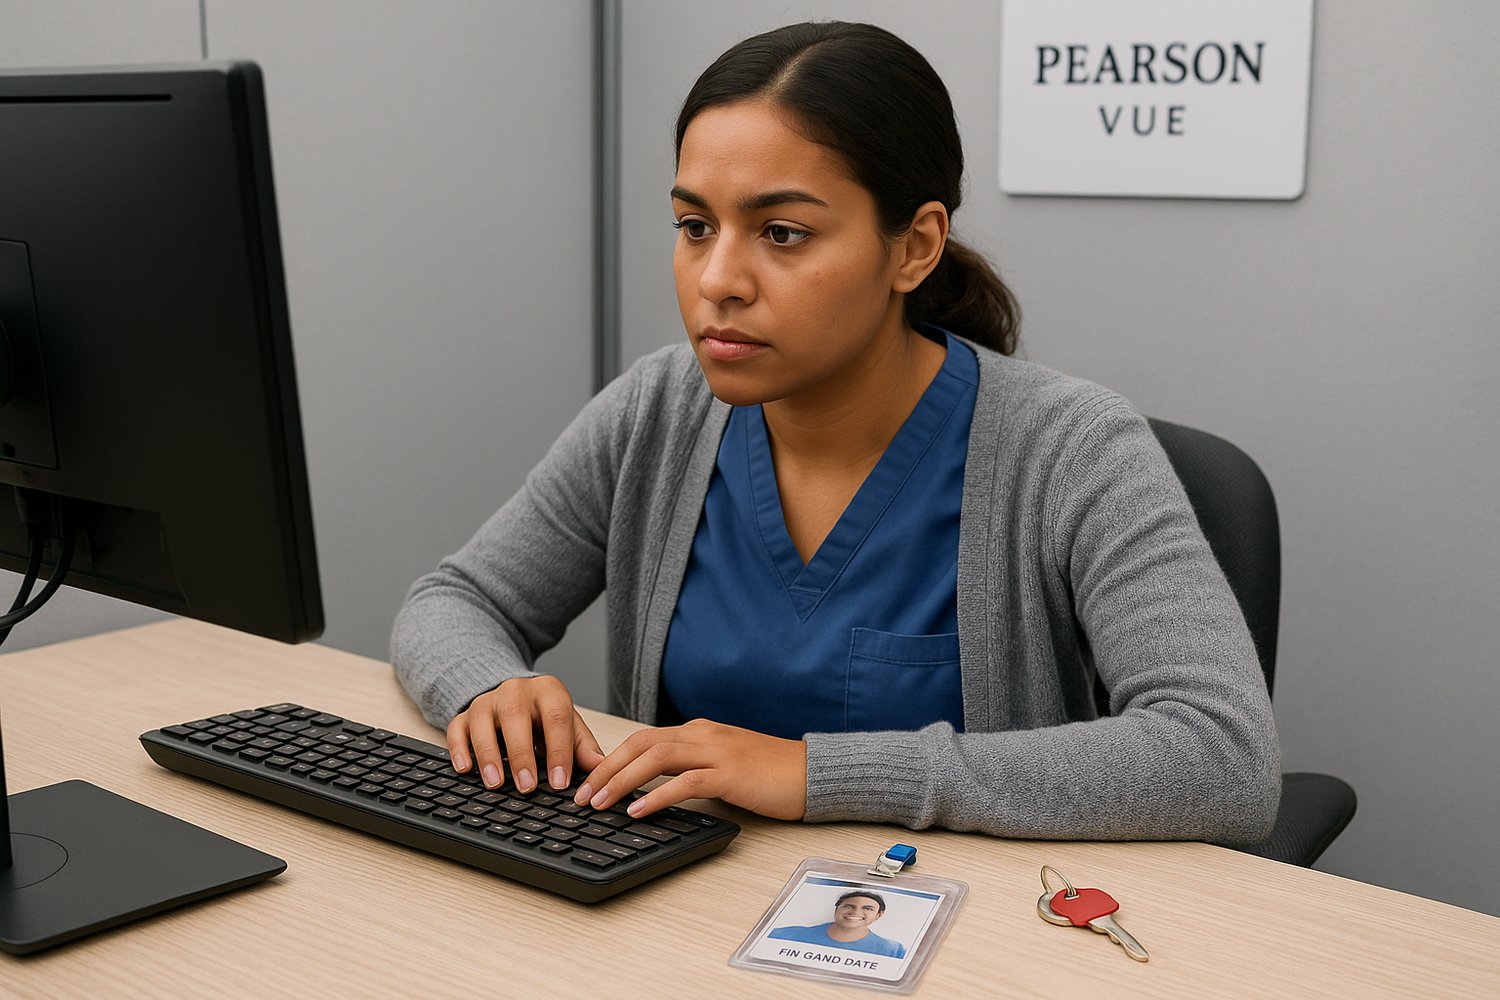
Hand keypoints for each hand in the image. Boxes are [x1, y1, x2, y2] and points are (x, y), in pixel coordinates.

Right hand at [446, 675, 604, 792]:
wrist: (516, 695)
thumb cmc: (546, 716)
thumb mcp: (569, 726)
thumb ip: (582, 746)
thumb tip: (599, 767)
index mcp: (548, 691)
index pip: (556, 718)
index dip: (559, 751)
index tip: (559, 782)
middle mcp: (516, 690)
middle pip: (516, 717)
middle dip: (522, 755)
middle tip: (527, 787)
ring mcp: (488, 700)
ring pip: (483, 722)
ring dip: (489, 755)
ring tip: (496, 783)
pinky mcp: (465, 714)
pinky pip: (457, 728)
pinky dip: (458, 748)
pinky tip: (464, 768)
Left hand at [574, 718, 806, 820]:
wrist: (813, 772)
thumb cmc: (770, 774)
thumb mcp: (723, 765)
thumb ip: (692, 769)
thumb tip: (655, 791)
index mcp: (699, 731)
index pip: (643, 739)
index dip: (611, 759)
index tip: (588, 781)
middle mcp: (703, 734)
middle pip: (640, 744)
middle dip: (605, 768)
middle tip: (579, 794)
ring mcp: (717, 751)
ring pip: (655, 758)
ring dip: (621, 780)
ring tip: (598, 803)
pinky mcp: (730, 773)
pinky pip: (685, 781)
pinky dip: (656, 796)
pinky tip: (637, 811)